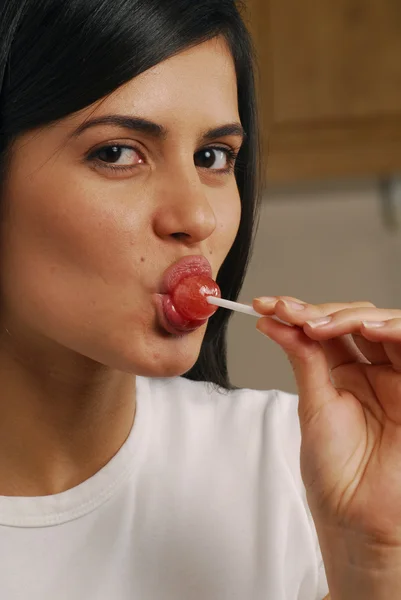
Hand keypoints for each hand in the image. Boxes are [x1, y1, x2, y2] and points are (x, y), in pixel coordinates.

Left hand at [254, 296, 400, 549]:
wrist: (358, 519)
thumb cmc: (335, 473)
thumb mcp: (314, 406)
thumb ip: (304, 359)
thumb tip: (275, 321)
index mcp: (343, 375)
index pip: (326, 328)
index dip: (298, 312)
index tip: (268, 307)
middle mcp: (372, 371)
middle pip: (355, 319)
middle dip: (321, 311)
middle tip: (291, 314)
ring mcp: (396, 378)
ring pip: (385, 325)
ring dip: (352, 316)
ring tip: (318, 325)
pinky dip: (392, 329)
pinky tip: (366, 329)